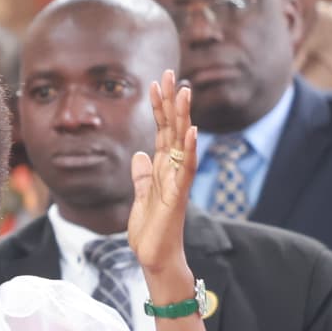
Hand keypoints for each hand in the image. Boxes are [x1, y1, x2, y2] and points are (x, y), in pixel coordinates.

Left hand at [127, 71, 197, 296]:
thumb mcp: (140, 197)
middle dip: (170, 101)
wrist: (155, 257)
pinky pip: (186, 169)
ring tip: (184, 92)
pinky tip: (192, 131)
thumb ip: (142, 176)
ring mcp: (177, 181)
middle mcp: (172, 169)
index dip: (159, 106)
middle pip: (173, 129)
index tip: (157, 81)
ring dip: (183, 116)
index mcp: (162, 168)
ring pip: (182, 142)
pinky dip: (190, 150)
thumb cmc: (150, 230)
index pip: (161, 130)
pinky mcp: (178, 195)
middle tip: (170, 73)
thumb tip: (139, 155)